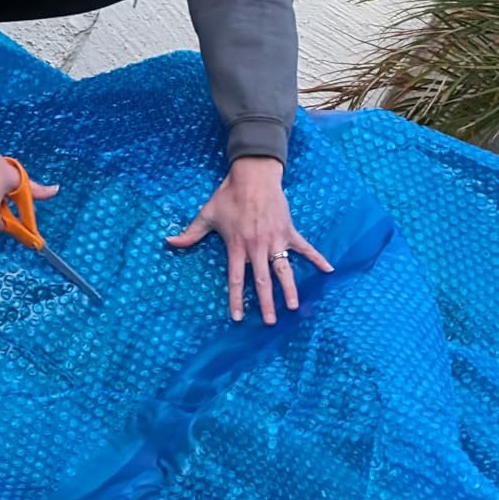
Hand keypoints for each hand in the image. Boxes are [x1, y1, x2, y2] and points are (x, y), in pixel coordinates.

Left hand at [166, 155, 333, 323]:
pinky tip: (329, 270)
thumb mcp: (207, 214)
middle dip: (266, 303)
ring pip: (284, 269)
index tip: (239, 318)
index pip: (236, 279)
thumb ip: (190, 232)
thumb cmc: (229, 195)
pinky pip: (306, 248)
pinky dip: (318, 258)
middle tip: (270, 322)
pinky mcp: (289, 231)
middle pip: (262, 280)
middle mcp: (257, 247)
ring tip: (293, 307)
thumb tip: (169, 242)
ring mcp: (275, 240)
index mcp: (238, 246)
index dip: (236, 299)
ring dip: (289, 289)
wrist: (253, 176)